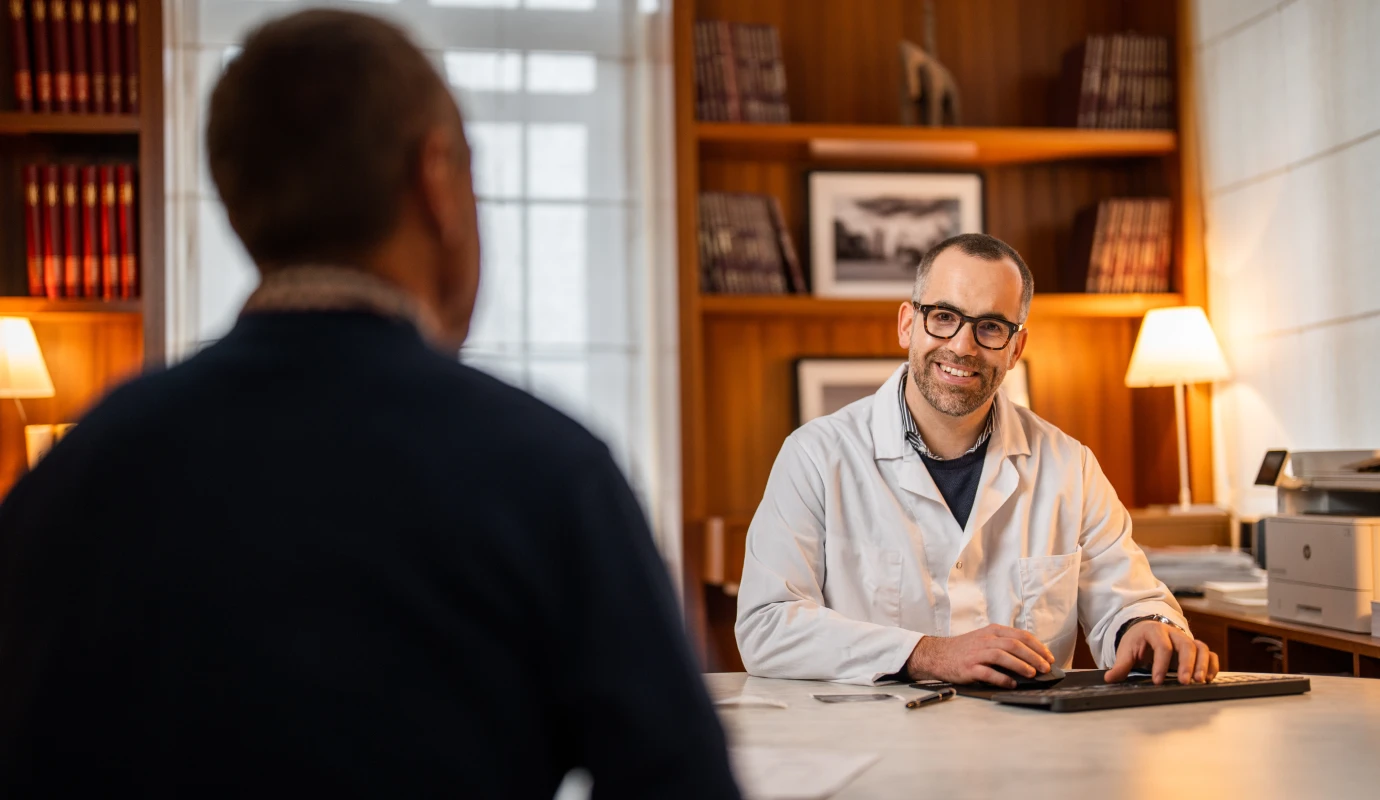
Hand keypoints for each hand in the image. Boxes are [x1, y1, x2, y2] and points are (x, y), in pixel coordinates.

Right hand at [905, 624, 1055, 687]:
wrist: (937, 654)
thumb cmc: (965, 649)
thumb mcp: (985, 639)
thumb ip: (1004, 643)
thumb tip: (1031, 657)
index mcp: (992, 631)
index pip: (1020, 635)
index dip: (1037, 646)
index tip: (1049, 657)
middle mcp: (985, 640)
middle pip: (1014, 644)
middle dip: (1033, 656)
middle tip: (1045, 667)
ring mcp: (976, 654)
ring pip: (1002, 656)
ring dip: (1020, 665)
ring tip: (1032, 674)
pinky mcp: (969, 668)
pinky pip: (988, 673)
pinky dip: (1002, 679)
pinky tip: (1012, 684)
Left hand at [1105, 621, 1219, 684]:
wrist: (1146, 631)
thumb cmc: (1137, 642)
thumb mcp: (1127, 650)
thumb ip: (1121, 665)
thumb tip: (1109, 678)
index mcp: (1154, 631)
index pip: (1161, 646)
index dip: (1160, 663)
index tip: (1157, 681)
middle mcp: (1174, 633)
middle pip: (1185, 645)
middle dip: (1186, 664)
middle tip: (1184, 682)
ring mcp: (1186, 640)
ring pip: (1200, 648)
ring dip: (1202, 665)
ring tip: (1200, 681)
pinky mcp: (1196, 649)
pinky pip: (1209, 654)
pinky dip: (1212, 665)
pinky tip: (1208, 679)